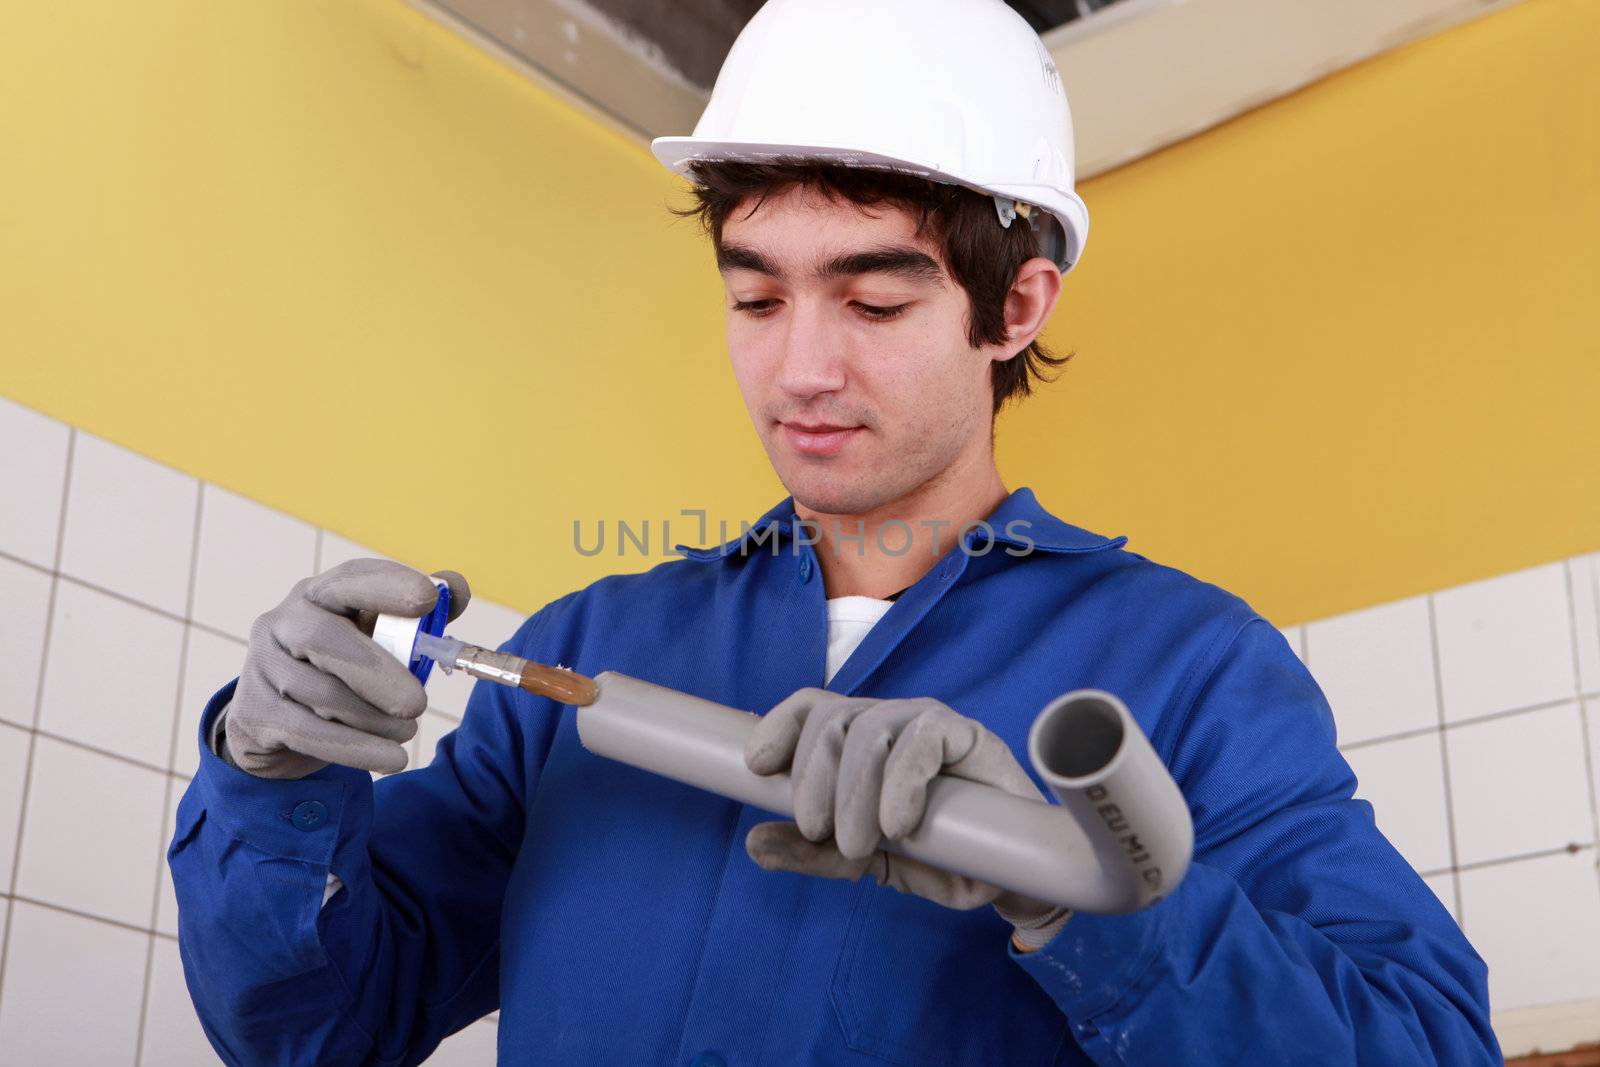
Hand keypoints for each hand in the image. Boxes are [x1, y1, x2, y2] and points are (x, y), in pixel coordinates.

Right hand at [223, 559, 469, 779]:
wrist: (279, 726)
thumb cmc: (342, 671)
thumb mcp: (378, 641)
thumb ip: (418, 618)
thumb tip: (456, 589)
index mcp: (319, 595)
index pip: (349, 580)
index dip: (388, 585)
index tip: (428, 597)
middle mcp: (283, 623)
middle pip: (322, 638)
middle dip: (376, 671)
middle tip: (417, 703)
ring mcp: (262, 667)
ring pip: (319, 693)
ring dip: (373, 720)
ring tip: (408, 732)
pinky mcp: (255, 713)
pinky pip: (306, 733)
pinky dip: (355, 749)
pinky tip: (391, 759)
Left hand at [743, 688, 1070, 946]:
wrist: (1008, 878)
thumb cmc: (934, 857)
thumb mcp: (866, 860)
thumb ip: (812, 853)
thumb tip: (754, 842)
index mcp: (856, 740)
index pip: (810, 707)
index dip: (778, 726)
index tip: (756, 766)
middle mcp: (888, 721)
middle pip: (832, 718)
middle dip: (813, 776)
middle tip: (818, 831)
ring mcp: (927, 723)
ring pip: (871, 727)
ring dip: (853, 789)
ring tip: (858, 844)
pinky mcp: (967, 735)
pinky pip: (924, 739)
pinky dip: (901, 781)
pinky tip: (897, 823)